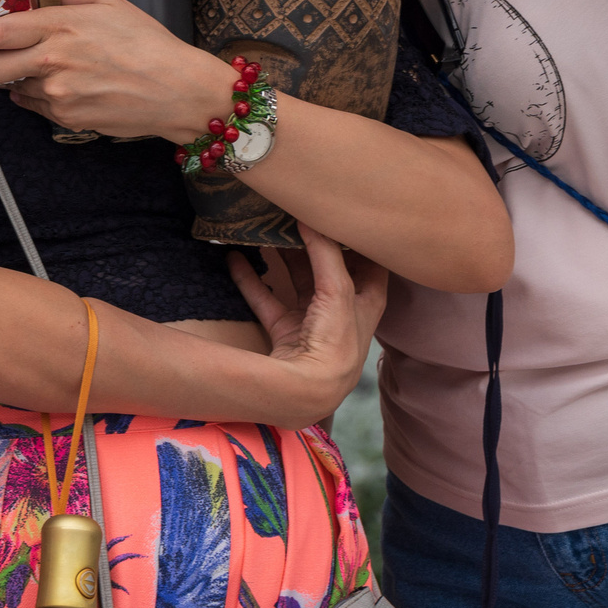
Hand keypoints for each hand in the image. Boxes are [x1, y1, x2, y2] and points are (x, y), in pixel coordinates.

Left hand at [0, 0, 231, 142]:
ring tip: (37, 68)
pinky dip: (36, 95)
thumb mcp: (110, 4)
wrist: (177, 91)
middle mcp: (51, 60)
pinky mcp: (65, 118)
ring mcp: (56, 93)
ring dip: (11, 79)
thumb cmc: (148, 42)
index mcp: (60, 26)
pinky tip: (56, 85)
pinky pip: (36, 105)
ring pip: (13, 88)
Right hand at [227, 226, 388, 426]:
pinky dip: (250, 279)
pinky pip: (265, 298)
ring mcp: (311, 323)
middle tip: (302, 215)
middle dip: (317, 245)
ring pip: (297, 282)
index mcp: (367, 304)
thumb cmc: (335, 343)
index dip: (362, 244)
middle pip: (330, 271)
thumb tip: (311, 219)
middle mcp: (342, 313)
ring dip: (284, 258)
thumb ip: (327, 252)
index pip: (372, 267)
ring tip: (270, 228)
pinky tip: (235, 257)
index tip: (348, 217)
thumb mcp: (339, 289)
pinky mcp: (284, 332)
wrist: (304, 392)